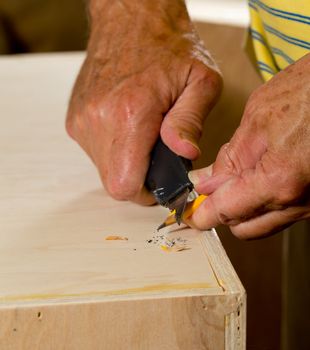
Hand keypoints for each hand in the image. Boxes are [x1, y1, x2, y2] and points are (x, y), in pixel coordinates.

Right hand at [66, 0, 221, 204]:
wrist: (130, 19)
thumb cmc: (168, 47)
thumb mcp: (200, 80)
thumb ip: (190, 121)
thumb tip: (184, 153)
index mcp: (130, 112)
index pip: (125, 184)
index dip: (145, 194)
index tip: (160, 183)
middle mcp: (98, 119)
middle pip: (114, 182)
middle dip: (139, 179)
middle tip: (158, 156)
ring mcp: (83, 119)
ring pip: (104, 169)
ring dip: (127, 162)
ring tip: (144, 136)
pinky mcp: (76, 118)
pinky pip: (96, 152)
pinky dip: (115, 149)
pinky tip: (129, 127)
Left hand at [187, 53, 309, 238]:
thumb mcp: (258, 119)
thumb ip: (230, 157)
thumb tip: (207, 182)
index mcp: (278, 181)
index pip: (225, 212)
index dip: (201, 215)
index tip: (189, 212)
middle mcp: (298, 201)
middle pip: (244, 227)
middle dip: (222, 211)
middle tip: (211, 188)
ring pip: (264, 222)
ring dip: (244, 206)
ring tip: (237, 177)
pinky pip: (283, 212)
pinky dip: (264, 200)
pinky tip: (260, 176)